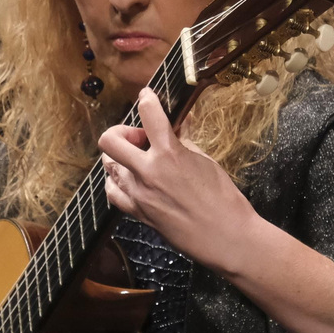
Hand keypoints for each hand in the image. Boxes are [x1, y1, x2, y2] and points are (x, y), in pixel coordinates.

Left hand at [97, 87, 258, 272]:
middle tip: (140, 139)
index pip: (148, 114)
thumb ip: (184, 142)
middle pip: (110, 140)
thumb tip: (177, 127)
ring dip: (120, 157)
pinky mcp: (137, 213)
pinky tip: (129, 181)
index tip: (146, 96)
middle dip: (122, 132)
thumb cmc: (223, 198)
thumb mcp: (206, 161)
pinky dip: (117, 182)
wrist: (225, 236)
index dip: (146, 99)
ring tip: (137, 160)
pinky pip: (113, 192)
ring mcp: (138, 194)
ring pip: (109, 166)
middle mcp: (147, 171)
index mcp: (169, 153)